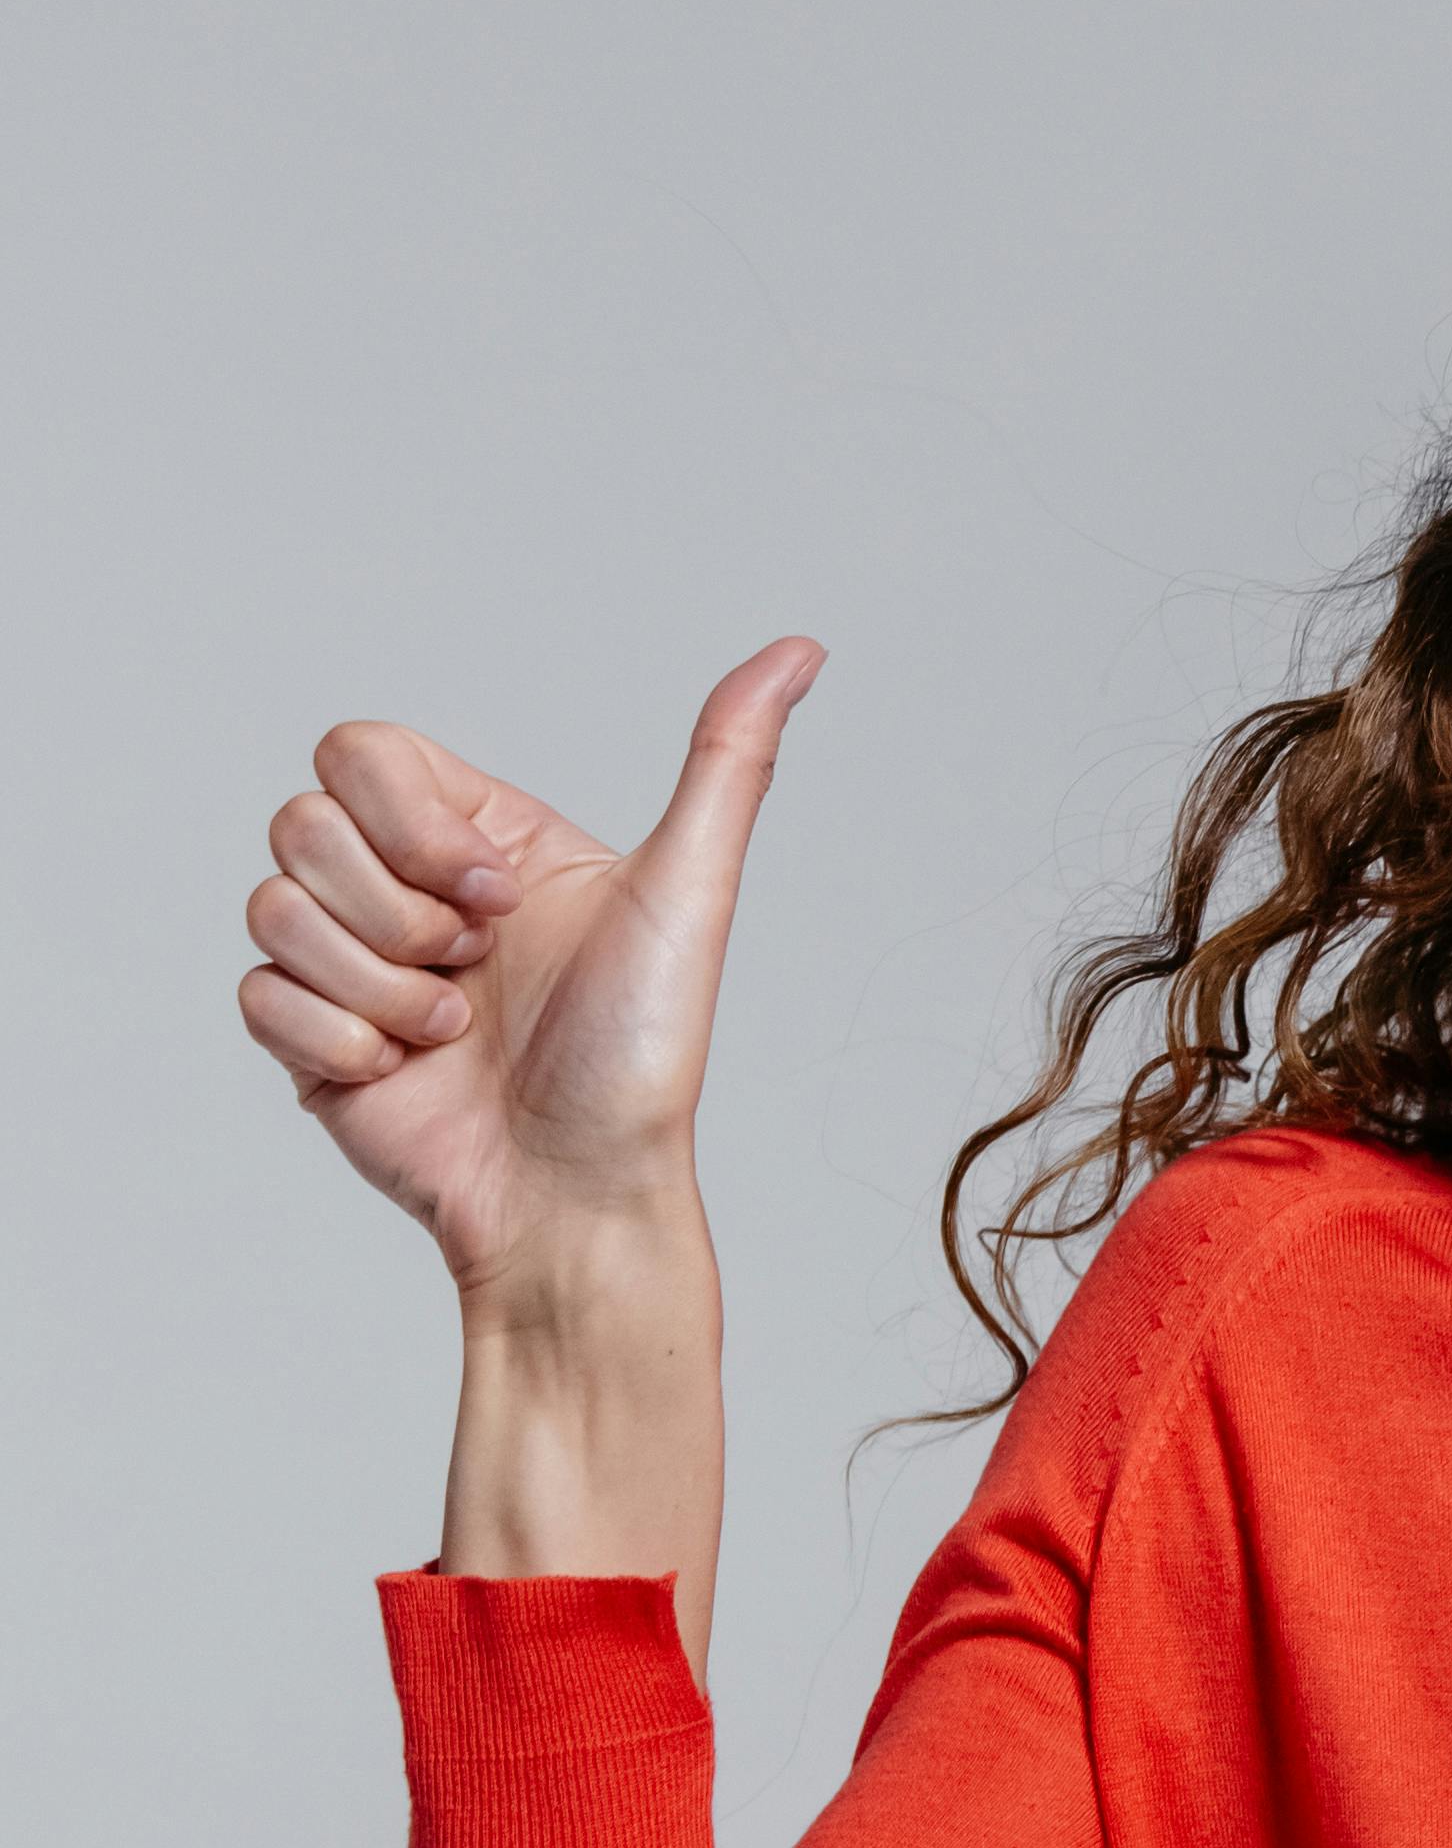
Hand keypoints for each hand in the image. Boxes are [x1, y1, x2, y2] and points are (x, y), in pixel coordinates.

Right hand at [239, 641, 823, 1303]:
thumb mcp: (689, 893)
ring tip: (456, 1034)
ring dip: (378, 984)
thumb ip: (728, 759)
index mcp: (477, 836)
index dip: (414, 827)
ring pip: (270, 907)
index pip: (359, 752)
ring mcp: (351, 962)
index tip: (500, 900)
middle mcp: (405, 887)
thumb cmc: (640, 1058)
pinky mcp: (310, 1037)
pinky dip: (337, 1039)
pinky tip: (408, 1075)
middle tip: (479, 972)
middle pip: (301, 824)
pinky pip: (257, 995)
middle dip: (398, 913)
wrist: (578, 1196)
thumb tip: (798, 652)